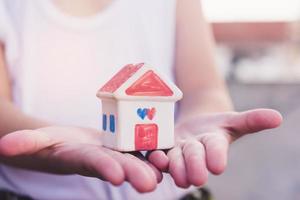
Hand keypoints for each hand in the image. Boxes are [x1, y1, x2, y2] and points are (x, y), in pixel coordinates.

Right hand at [0, 126, 161, 191]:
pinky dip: (158, 149)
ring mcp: (122, 154)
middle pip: (122, 164)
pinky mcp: (132, 146)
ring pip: (139, 159)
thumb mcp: (45, 140)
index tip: (114, 175)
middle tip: (149, 184)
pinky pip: (147, 146)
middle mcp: (108, 160)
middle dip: (134, 173)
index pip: (96, 163)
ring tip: (164, 169)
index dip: (104, 167)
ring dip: (152, 165)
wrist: (80, 144)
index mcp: (87, 158)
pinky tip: (170, 152)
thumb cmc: (61, 143)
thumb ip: (29, 143)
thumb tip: (5, 147)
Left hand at [148, 109, 281, 187]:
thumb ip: (252, 120)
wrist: (195, 126)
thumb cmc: (217, 125)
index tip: (218, 166)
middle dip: (194, 166)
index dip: (216, 157)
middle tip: (195, 177)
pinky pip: (157, 154)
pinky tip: (153, 155)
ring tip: (167, 162)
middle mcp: (195, 152)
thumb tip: (278, 118)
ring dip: (171, 164)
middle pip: (194, 158)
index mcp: (214, 145)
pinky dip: (155, 156)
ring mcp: (178, 152)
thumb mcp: (233, 120)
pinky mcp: (162, 149)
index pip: (217, 151)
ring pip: (174, 161)